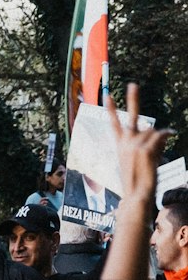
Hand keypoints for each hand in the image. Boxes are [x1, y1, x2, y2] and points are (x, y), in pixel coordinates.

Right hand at [105, 84, 171, 203]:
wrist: (136, 195)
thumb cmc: (138, 181)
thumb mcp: (140, 160)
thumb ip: (149, 144)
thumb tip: (164, 132)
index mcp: (121, 145)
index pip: (114, 124)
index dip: (110, 109)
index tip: (107, 96)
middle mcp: (126, 142)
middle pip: (130, 116)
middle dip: (132, 99)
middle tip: (133, 84)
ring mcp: (135, 144)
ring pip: (153, 131)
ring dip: (159, 139)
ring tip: (157, 153)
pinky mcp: (145, 148)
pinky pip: (161, 134)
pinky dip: (168, 135)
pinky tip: (171, 136)